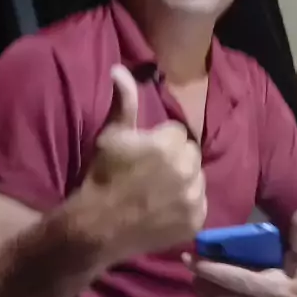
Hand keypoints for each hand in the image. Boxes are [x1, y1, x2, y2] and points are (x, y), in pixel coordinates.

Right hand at [85, 65, 206, 262]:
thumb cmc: (101, 176)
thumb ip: (123, 102)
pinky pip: (200, 204)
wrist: (96, 227)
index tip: (143, 154)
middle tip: (152, 172)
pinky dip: (187, 205)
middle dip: (175, 158)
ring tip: (159, 191)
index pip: (177, 132)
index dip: (160, 141)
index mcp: (168, 144)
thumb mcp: (110, 135)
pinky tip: (165, 208)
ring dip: (184, 180)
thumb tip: (120, 69)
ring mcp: (193, 198)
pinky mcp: (196, 222)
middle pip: (191, 154)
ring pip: (198, 178)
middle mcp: (186, 169)